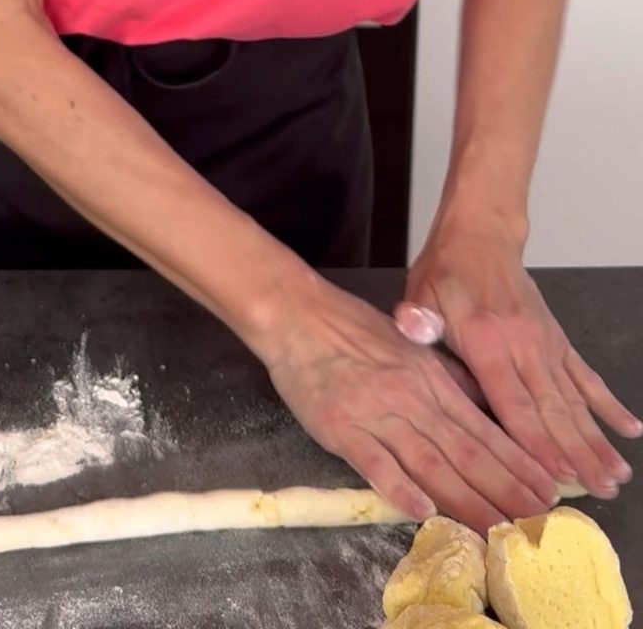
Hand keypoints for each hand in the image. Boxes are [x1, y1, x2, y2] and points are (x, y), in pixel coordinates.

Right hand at [257, 276, 556, 535]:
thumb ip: (447, 375)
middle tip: (536, 522)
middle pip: (466, 452)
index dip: (517, 464)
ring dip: (466, 499)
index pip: (483, 429)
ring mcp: (376, 414)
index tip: (546, 491)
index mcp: (430, 378)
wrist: (298, 315)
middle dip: (505, 491)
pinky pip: (374, 463)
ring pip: (430, 463)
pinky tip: (421, 509)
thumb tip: (486, 405)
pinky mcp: (341, 428)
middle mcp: (411, 398)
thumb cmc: (351, 329)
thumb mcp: (411, 342)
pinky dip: (399, 487)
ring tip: (496, 528)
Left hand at [404, 220, 641, 499]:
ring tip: (615, 475)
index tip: (557, 477)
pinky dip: (607, 403)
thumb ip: (417, 318)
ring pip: (574, 398)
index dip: (535, 441)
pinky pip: (586, 375)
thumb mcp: (420, 294)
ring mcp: (546, 342)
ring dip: (596, 438)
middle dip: (576, 454)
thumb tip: (412, 326)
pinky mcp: (556, 338)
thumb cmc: (445, 272)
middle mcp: (524, 344)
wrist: (480, 237)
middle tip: (599, 492)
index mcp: (486, 340)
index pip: (513, 401)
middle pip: (553, 408)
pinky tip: (629, 429)